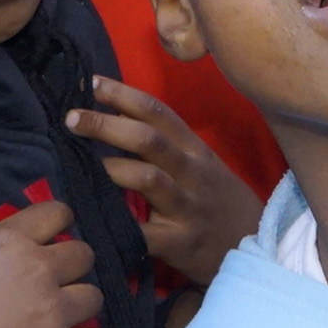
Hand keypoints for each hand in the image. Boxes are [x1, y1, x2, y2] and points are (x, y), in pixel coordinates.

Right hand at [0, 202, 105, 327]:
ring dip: (80, 302)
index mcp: (8, 241)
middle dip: (72, 263)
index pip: (57, 213)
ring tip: (60, 316)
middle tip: (53, 281)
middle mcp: (40, 270)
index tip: (48, 237)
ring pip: (95, 296)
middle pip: (84, 254)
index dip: (56, 222)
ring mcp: (53, 312)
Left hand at [70, 76, 262, 285]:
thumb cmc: (218, 200)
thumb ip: (166, 145)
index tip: (92, 82)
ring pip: (147, 178)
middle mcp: (192, 172)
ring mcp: (187, 207)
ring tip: (78, 163)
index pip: (158, 113)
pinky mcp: (180, 242)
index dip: (124, 95)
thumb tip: (114, 119)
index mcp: (194, 149)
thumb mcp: (201, 166)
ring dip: (110, 168)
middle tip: (72, 118)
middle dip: (107, 125)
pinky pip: (143, 233)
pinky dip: (116, 225)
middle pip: (148, 140)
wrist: (255, 245)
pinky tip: (89, 220)